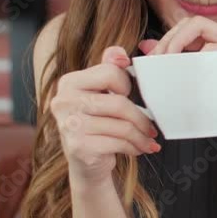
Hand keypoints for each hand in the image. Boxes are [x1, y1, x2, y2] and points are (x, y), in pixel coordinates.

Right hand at [50, 46, 159, 188]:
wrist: (86, 164)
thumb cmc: (97, 124)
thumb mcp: (101, 93)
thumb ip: (109, 68)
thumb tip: (121, 54)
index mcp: (69, 82)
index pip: (110, 73)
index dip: (127, 84)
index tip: (131, 95)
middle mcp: (63, 102)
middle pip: (119, 103)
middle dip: (142, 118)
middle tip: (152, 128)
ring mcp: (69, 125)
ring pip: (122, 125)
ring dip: (142, 136)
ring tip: (148, 139)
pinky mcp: (78, 147)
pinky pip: (118, 143)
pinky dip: (134, 147)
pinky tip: (138, 149)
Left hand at [140, 16, 216, 139]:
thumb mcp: (195, 77)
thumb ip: (174, 59)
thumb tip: (145, 46)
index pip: (189, 24)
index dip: (168, 36)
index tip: (153, 58)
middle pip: (195, 23)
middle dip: (171, 39)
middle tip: (157, 61)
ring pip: (204, 30)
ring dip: (180, 44)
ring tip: (167, 65)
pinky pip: (216, 49)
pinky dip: (198, 58)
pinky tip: (189, 74)